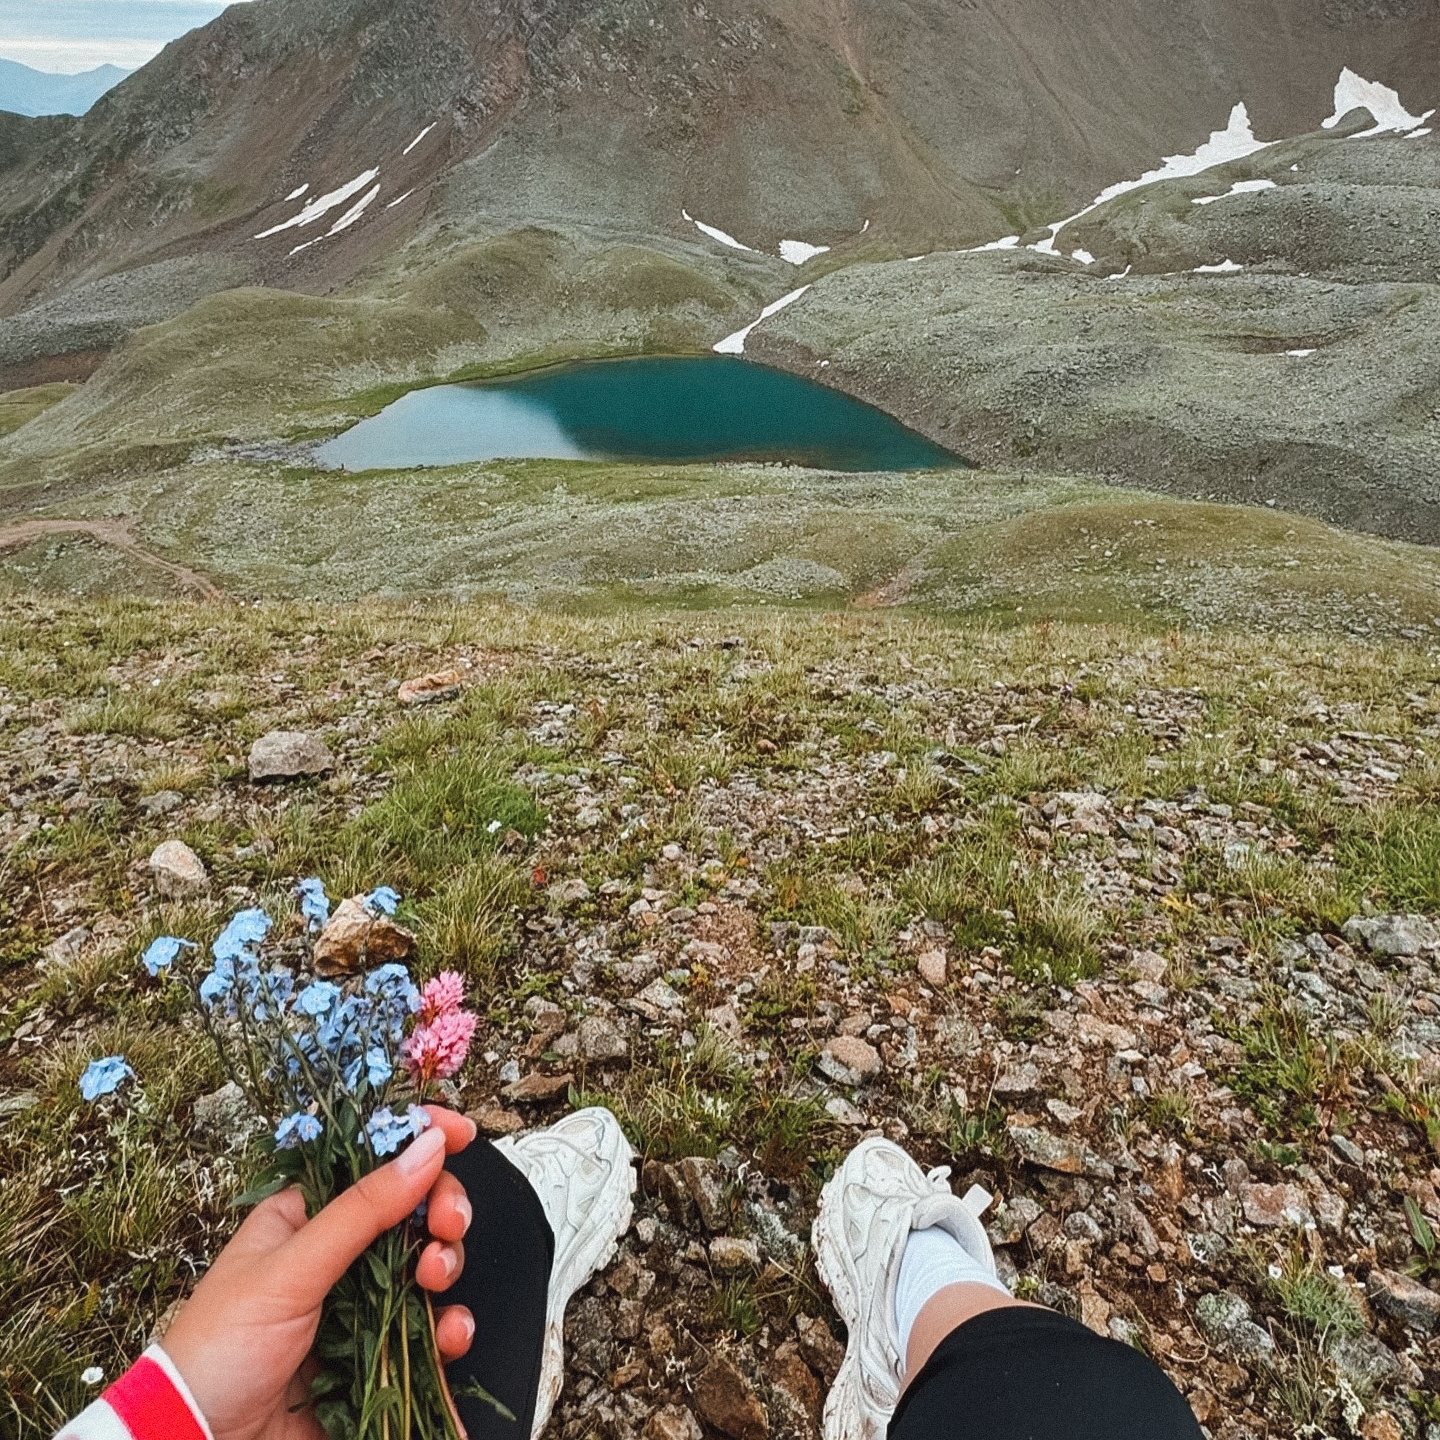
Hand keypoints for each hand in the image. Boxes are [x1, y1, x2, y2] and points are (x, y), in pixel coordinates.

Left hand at [162, 1107, 477, 1439]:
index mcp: (305, 1216)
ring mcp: (359, 1305)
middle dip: (441, 1209)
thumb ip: (362, 1210)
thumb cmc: (217, 1353)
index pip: (370, 1160)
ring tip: (434, 1280)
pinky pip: (427, 1330)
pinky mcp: (376, 1355)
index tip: (459, 1132)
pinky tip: (448, 1334)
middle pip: (411, 1210)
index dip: (415, 1141)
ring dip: (446, 1265)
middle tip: (446, 1223)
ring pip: (426, 1266)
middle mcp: (337, 1254)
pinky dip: (449, 1329)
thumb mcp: (288, 1270)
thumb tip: (424, 1147)